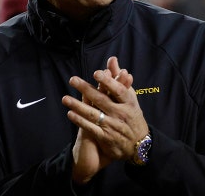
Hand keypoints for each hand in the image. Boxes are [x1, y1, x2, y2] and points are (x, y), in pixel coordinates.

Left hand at [62, 57, 148, 183]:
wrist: (139, 144)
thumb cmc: (132, 115)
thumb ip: (119, 78)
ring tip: (65, 98)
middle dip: (86, 89)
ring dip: (78, 106)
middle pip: (102, 100)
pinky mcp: (106, 137)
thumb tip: (112, 59)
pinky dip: (80, 121)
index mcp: (129, 102)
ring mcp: (113, 126)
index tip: (96, 73)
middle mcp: (121, 113)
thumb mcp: (129, 97)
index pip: (118, 90)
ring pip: (93, 114)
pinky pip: (90, 128)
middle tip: (73, 80)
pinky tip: (70, 114)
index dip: (108, 82)